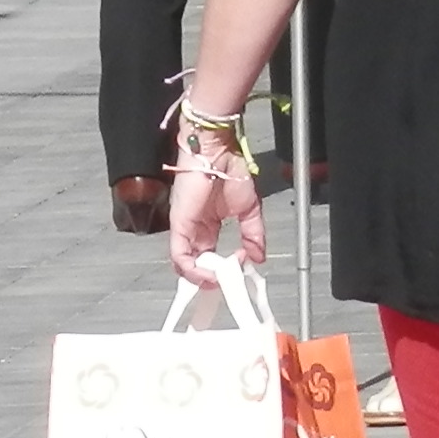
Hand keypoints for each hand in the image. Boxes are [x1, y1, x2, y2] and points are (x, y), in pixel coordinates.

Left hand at [166, 154, 264, 286]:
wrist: (218, 151)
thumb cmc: (230, 169)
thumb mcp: (250, 209)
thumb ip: (254, 234)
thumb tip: (259, 256)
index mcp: (209, 223)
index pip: (209, 254)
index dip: (220, 269)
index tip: (236, 273)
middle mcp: (195, 227)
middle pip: (195, 262)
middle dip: (208, 278)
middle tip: (222, 285)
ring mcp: (185, 226)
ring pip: (184, 263)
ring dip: (199, 278)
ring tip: (216, 283)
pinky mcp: (179, 224)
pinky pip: (179, 254)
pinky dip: (192, 270)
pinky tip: (207, 275)